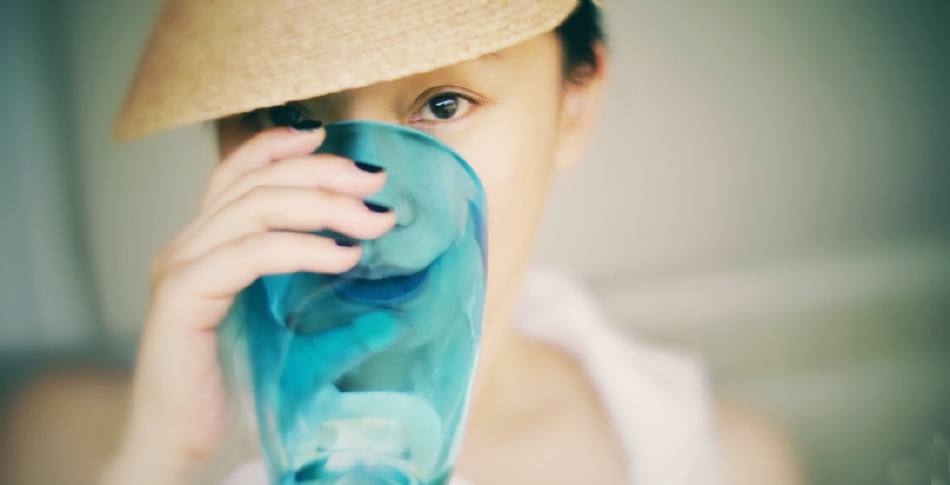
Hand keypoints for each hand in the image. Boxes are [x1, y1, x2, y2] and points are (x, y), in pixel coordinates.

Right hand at [102, 124, 396, 483]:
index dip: (282, 148)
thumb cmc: (234, 399)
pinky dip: (300, 248)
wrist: (184, 453)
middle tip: (376, 182)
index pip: (240, 175)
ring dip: (322, 205)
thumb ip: (335, 329)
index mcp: (210, 248)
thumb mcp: (296, 353)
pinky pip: (248, 254)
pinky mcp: (181, 298)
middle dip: (322, 172)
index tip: (332, 137)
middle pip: (256, 182)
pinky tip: (342, 257)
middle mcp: (190, 247)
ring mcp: (181, 268)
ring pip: (254, 207)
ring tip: (373, 221)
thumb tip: (391, 315)